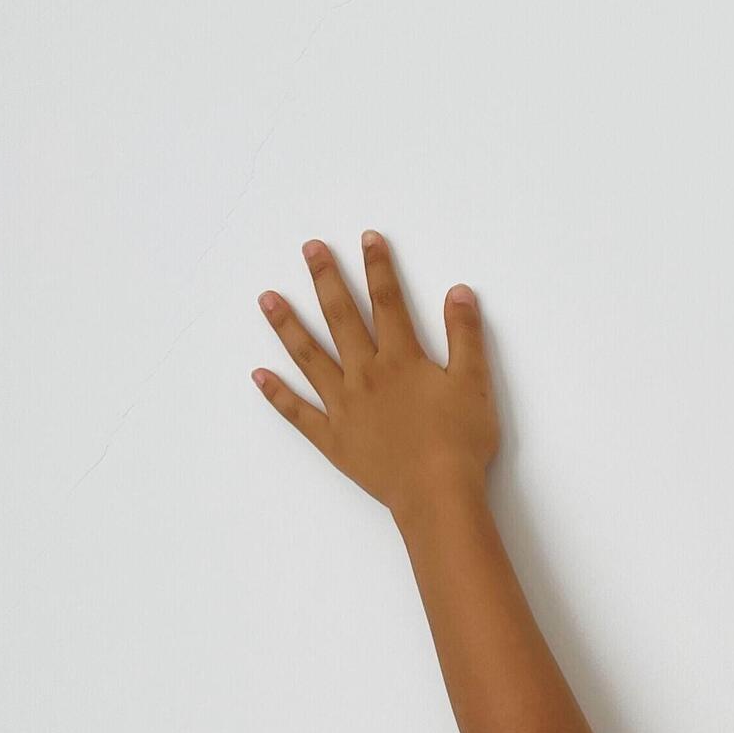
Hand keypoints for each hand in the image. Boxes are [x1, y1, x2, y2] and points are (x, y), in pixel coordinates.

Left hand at [252, 231, 500, 516]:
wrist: (436, 493)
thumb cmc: (460, 442)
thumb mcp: (475, 384)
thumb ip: (465, 336)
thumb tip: (458, 293)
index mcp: (401, 359)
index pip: (388, 302)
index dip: (379, 268)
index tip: (367, 239)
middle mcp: (365, 374)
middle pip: (341, 318)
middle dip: (326, 279)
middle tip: (310, 249)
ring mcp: (343, 406)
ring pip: (309, 357)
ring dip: (287, 325)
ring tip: (266, 297)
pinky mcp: (333, 439)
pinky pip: (298, 413)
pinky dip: (277, 394)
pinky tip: (258, 375)